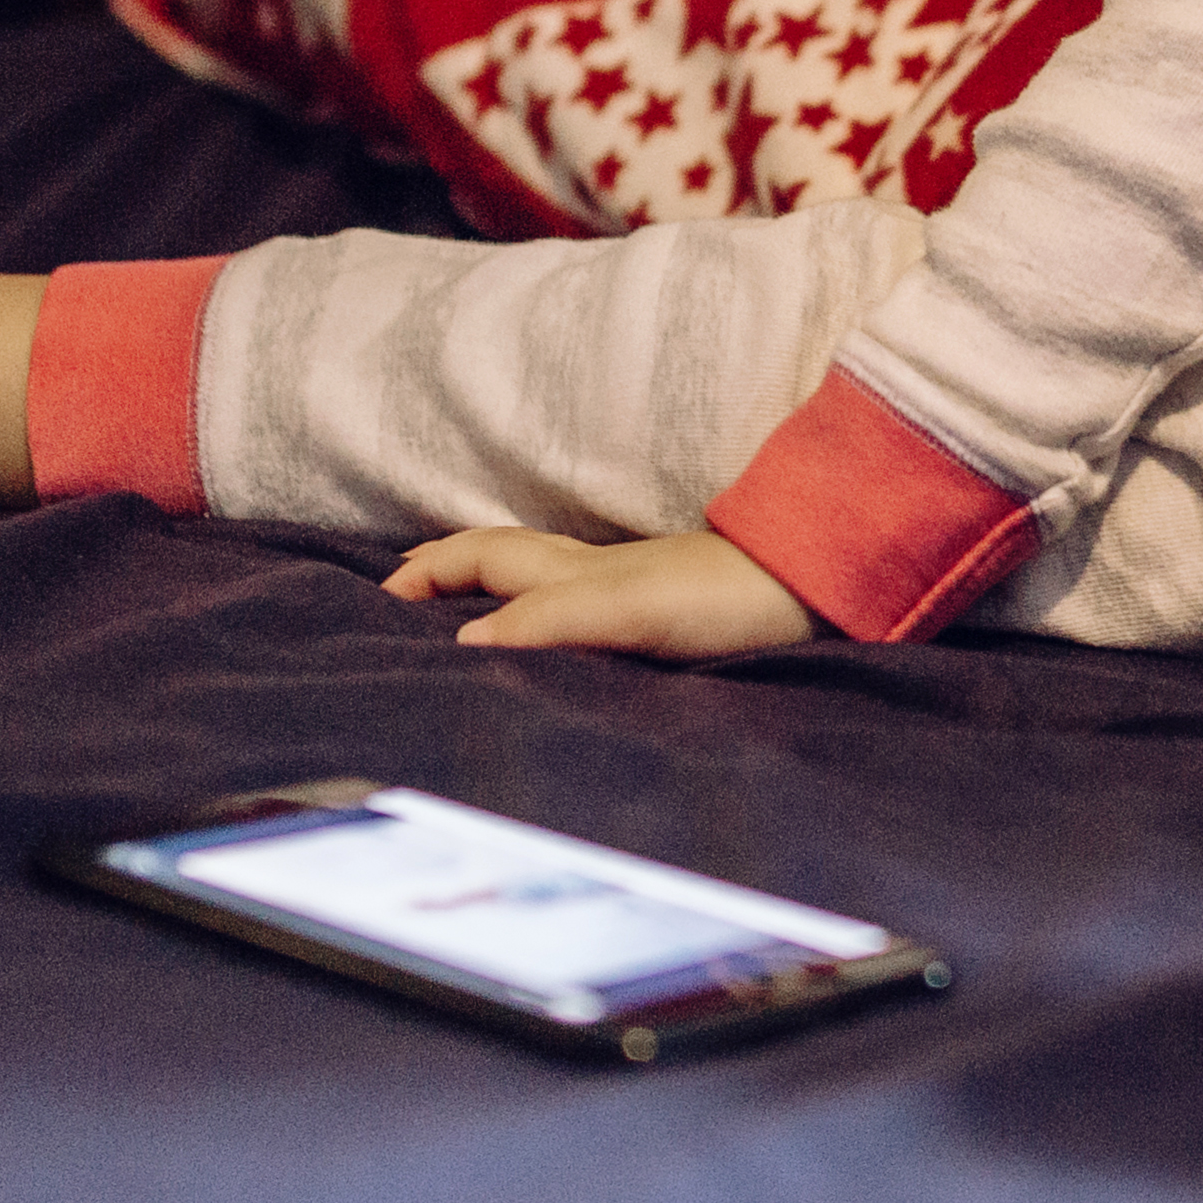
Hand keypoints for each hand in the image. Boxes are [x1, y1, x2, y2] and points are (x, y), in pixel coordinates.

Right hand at [383, 525, 821, 656]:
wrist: (826, 591)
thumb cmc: (734, 597)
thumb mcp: (630, 611)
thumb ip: (549, 623)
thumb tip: (462, 643)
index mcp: (576, 571)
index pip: (481, 558)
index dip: (427, 571)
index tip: (376, 598)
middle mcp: (597, 576)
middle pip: (504, 558)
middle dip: (446, 569)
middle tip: (399, 596)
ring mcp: (633, 593)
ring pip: (542, 580)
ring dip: (491, 589)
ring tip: (456, 616)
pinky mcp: (667, 618)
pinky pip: (583, 611)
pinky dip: (544, 618)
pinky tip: (557, 643)